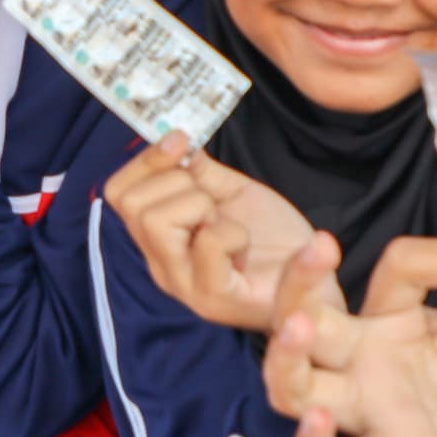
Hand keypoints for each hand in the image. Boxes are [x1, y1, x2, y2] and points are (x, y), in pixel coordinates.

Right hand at [105, 137, 318, 329]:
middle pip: (135, 204)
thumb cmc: (272, 240)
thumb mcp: (232, 194)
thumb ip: (200, 172)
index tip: (182, 142)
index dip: (146, 160)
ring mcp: (183, 285)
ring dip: (202, 207)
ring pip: (159, 220)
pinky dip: (232, 233)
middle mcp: (162, 266)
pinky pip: (207, 242)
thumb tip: (174, 139)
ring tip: (229, 227)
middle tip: (214, 205)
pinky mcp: (212, 298)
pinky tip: (245, 248)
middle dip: (180, 184)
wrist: (317, 280)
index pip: (120, 193)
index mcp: (160, 240)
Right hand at [264, 232, 436, 436]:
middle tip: (316, 250)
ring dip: (284, 359)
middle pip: (300, 316)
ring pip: (293, 388)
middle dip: (295, 283)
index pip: (395, 267)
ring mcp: (372, 410)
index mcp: (393, 315)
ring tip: (298, 330)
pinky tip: (319, 424)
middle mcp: (367, 359)